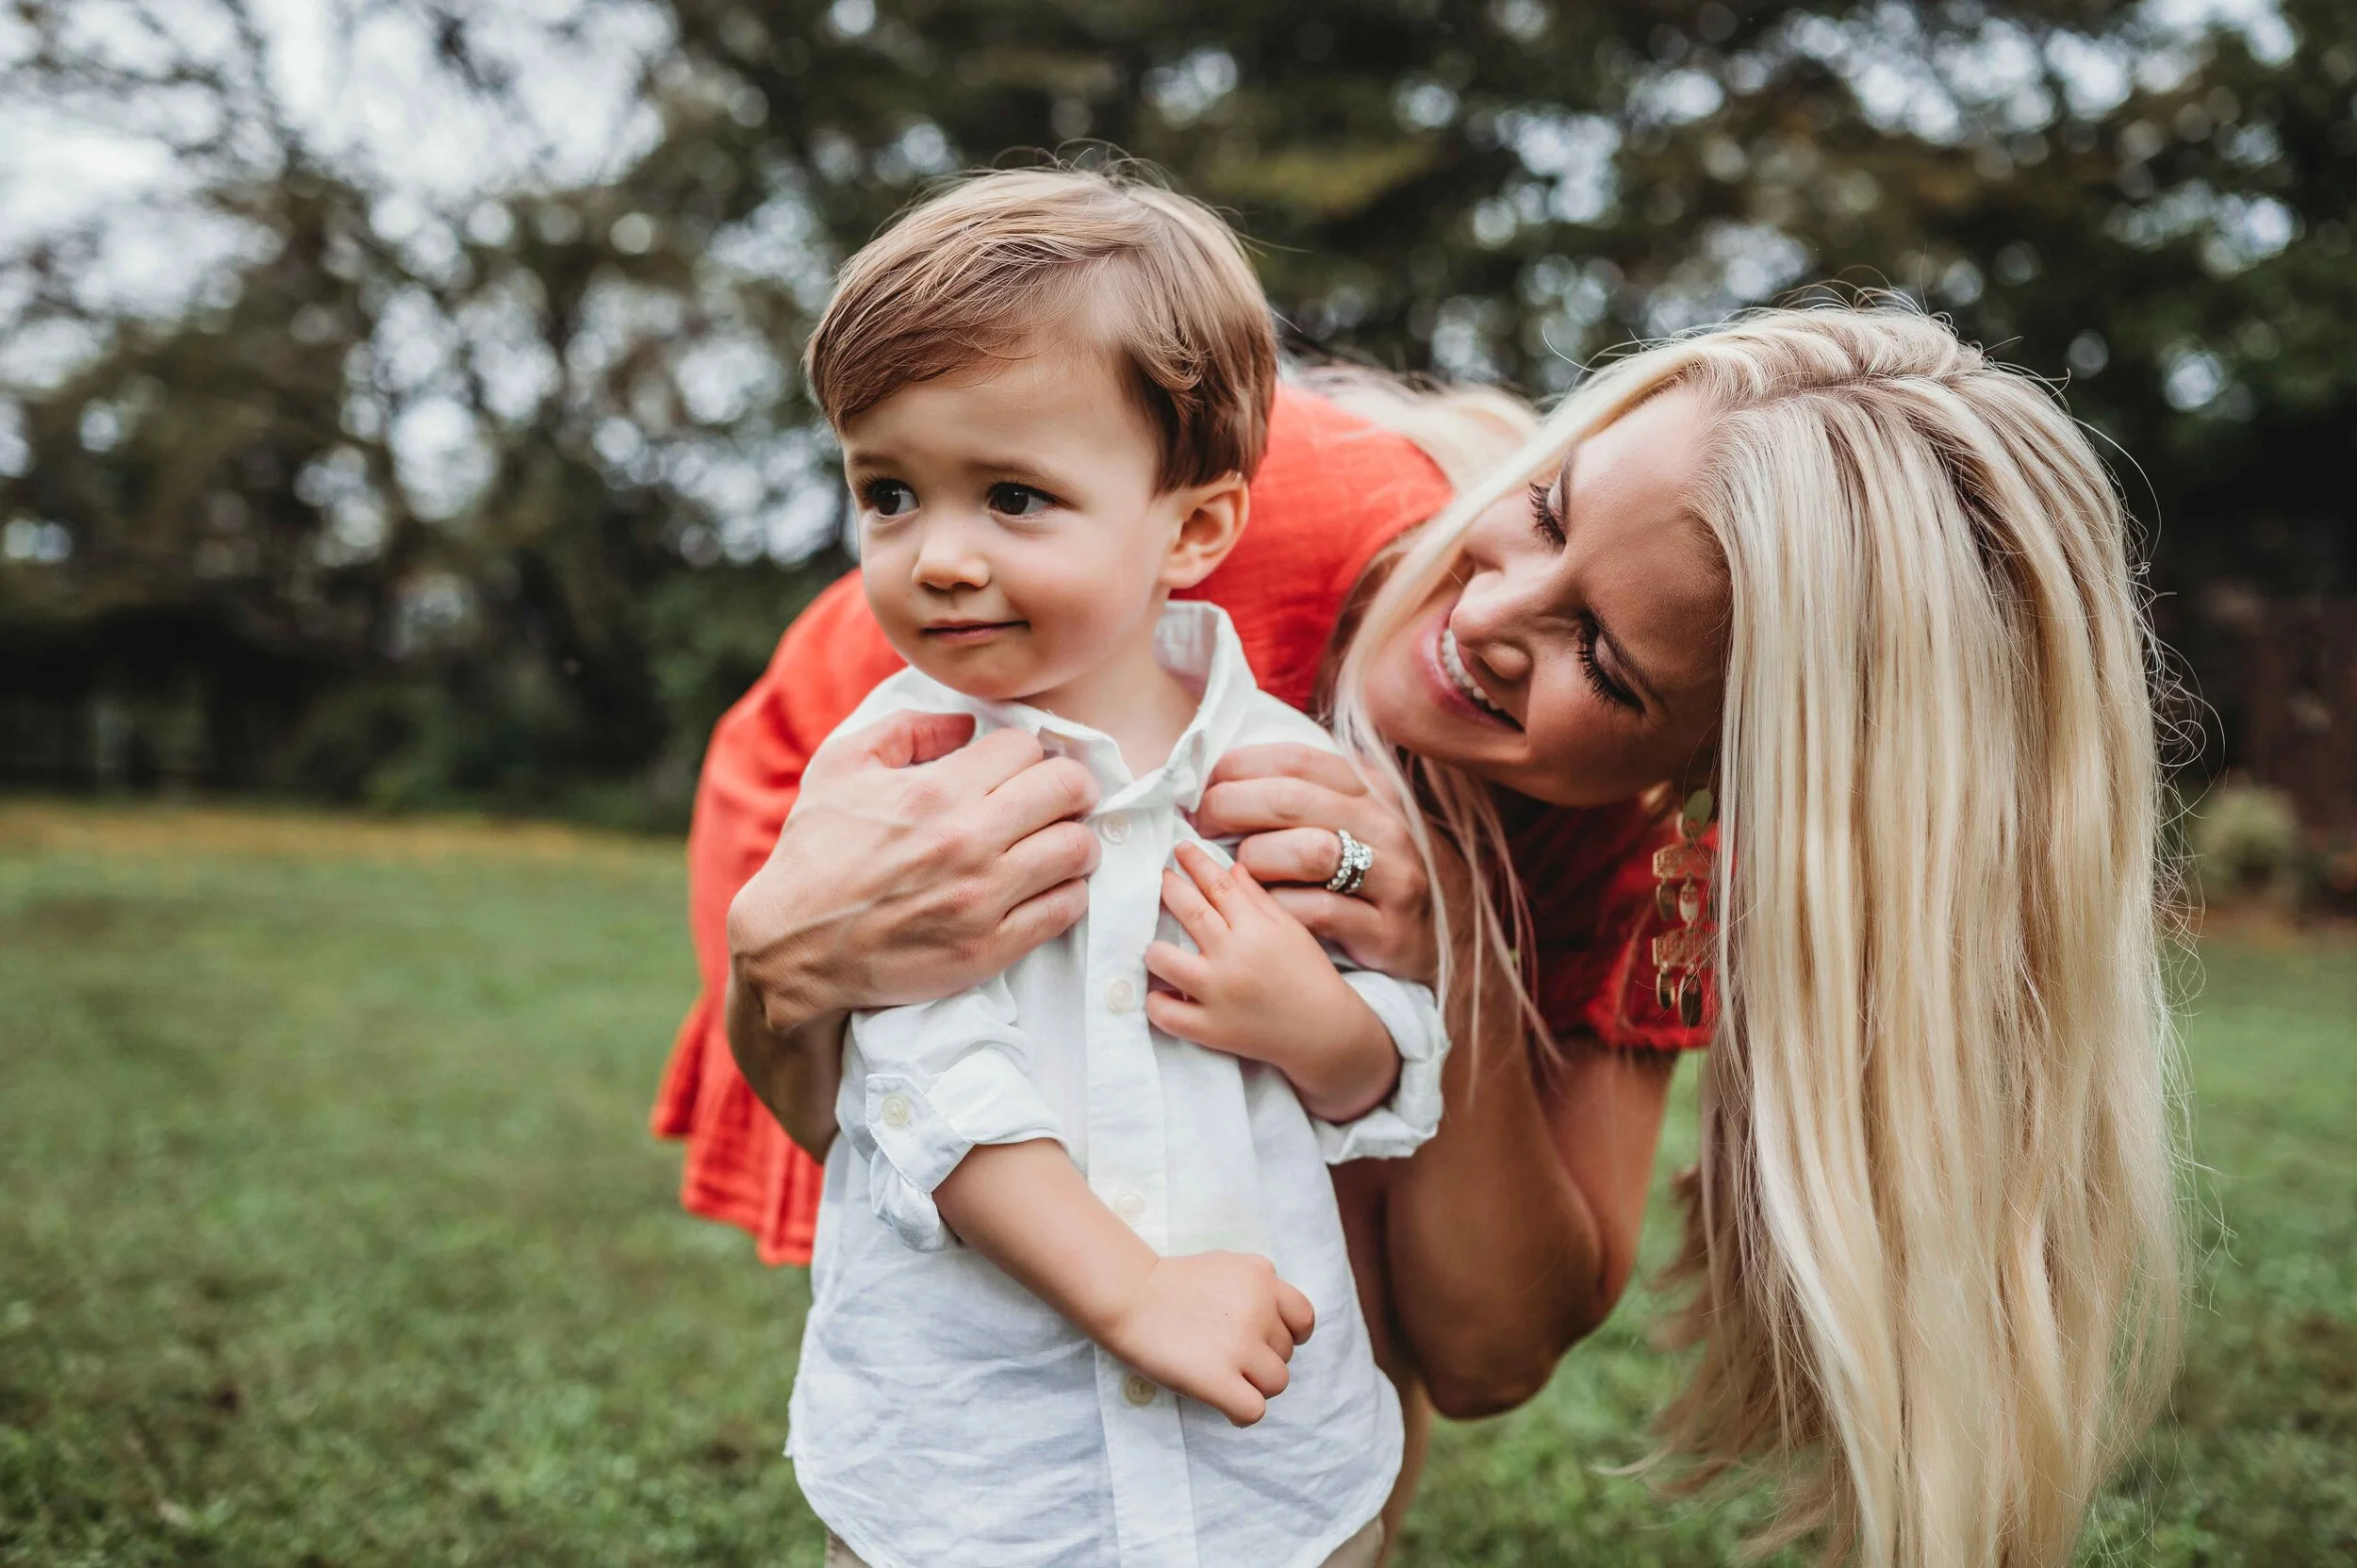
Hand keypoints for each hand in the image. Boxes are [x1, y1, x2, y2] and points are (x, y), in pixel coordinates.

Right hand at [726, 709, 1100, 1033]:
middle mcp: (966, 840)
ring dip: (1074, 840)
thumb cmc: (815, 853)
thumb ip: (906, 729)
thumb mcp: (840, 767)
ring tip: (1056, 843)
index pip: (1026, 747)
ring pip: (1077, 848)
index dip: (1025, 753)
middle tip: (1057, 799)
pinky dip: (1067, 892)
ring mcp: (982, 898)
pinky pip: (1065, 907)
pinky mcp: (991, 947)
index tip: (1018, 770)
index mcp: (934, 790)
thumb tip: (968, 723)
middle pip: (1068, 789)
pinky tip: (1045, 887)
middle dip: (1069, 787)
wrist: (794, 949)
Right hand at [1090, 1251, 1315, 1427]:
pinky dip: (1241, 1413)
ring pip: (1277, 1383)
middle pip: (1287, 1353)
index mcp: (1261, 1276)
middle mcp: (1259, 1308)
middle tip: (1226, 1356)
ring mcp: (1241, 1344)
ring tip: (1223, 1378)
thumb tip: (1278, 1323)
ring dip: (1254, 1386)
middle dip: (1262, 1359)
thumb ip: (1255, 1288)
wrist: (1127, 1297)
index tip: (1267, 1344)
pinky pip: (1254, 1410)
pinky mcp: (1220, 1378)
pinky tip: (1224, 1405)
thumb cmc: (1168, 1285)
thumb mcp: (1223, 1266)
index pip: (1303, 1317)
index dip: (1290, 1335)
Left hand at [1145, 844, 1399, 1122]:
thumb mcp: (1291, 929)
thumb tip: (1230, 868)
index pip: (1218, 884)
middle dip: (1169, 887)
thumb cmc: (1311, 976)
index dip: (1195, 862)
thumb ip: (1258, 898)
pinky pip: (1164, 1012)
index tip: (1180, 850)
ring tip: (1157, 945)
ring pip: (1163, 959)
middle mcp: (1232, 957)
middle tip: (1162, 879)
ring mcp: (1216, 994)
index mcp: (1256, 929)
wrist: (1325, 1033)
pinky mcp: (1208, 1029)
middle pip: (1188, 910)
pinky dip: (1157, 1001)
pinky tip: (1162, 991)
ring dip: (1154, 948)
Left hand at [1191, 743, 1455, 986]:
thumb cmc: (1369, 874)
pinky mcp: (1388, 930)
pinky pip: (1319, 911)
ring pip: (1309, 851)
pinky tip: (1265, 912)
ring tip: (1240, 873)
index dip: (1238, 769)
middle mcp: (1385, 827)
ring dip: (1258, 860)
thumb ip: (1300, 792)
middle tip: (1201, 828)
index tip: (1203, 789)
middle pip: (1291, 800)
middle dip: (1230, 808)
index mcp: (1369, 789)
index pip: (1294, 760)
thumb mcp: (1348, 819)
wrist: (1440, 937)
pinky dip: (1279, 909)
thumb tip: (1221, 775)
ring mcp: (1393, 878)